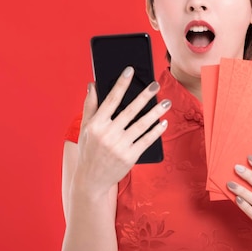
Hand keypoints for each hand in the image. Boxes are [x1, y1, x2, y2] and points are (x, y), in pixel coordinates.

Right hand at [76, 67, 170, 191]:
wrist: (91, 180)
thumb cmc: (88, 150)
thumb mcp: (85, 128)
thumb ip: (90, 106)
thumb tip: (92, 85)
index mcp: (95, 125)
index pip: (111, 100)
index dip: (121, 84)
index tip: (130, 70)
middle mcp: (107, 134)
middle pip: (130, 111)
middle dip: (144, 96)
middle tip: (155, 85)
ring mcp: (119, 147)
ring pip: (142, 125)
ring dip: (156, 112)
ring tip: (166, 102)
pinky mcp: (130, 157)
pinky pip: (146, 140)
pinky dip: (156, 131)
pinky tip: (163, 122)